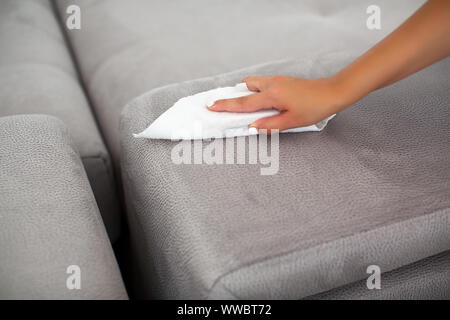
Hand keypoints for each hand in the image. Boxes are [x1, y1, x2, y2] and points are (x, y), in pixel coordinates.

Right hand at [207, 76, 347, 132]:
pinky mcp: (283, 80)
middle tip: (229, 107)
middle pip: (246, 88)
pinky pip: (263, 84)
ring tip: (252, 108)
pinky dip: (258, 92)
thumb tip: (252, 126)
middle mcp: (271, 85)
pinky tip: (266, 104)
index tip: (211, 106)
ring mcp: (277, 80)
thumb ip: (269, 125)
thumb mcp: (291, 122)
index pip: (243, 103)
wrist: (331, 92)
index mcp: (271, 96)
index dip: (226, 106)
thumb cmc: (314, 108)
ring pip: (254, 83)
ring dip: (248, 93)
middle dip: (236, 97)